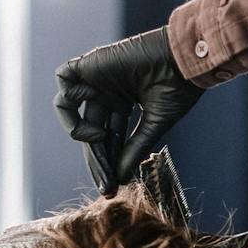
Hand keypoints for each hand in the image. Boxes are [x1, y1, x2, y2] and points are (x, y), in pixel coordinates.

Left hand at [53, 27, 205, 194]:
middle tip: (105, 182)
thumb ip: (135, 147)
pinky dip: (70, 100)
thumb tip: (122, 177)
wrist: (184, 60)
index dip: (108, 161)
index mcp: (123, 102)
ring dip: (79, 131)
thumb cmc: (178, 87)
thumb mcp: (155, 124)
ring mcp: (97, 78)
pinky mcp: (90, 63)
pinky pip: (64, 81)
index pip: (107, 137)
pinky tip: (93, 109)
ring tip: (100, 138)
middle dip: (96, 158)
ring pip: (68, 108)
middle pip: (89, 130)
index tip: (112, 186)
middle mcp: (107, 92)